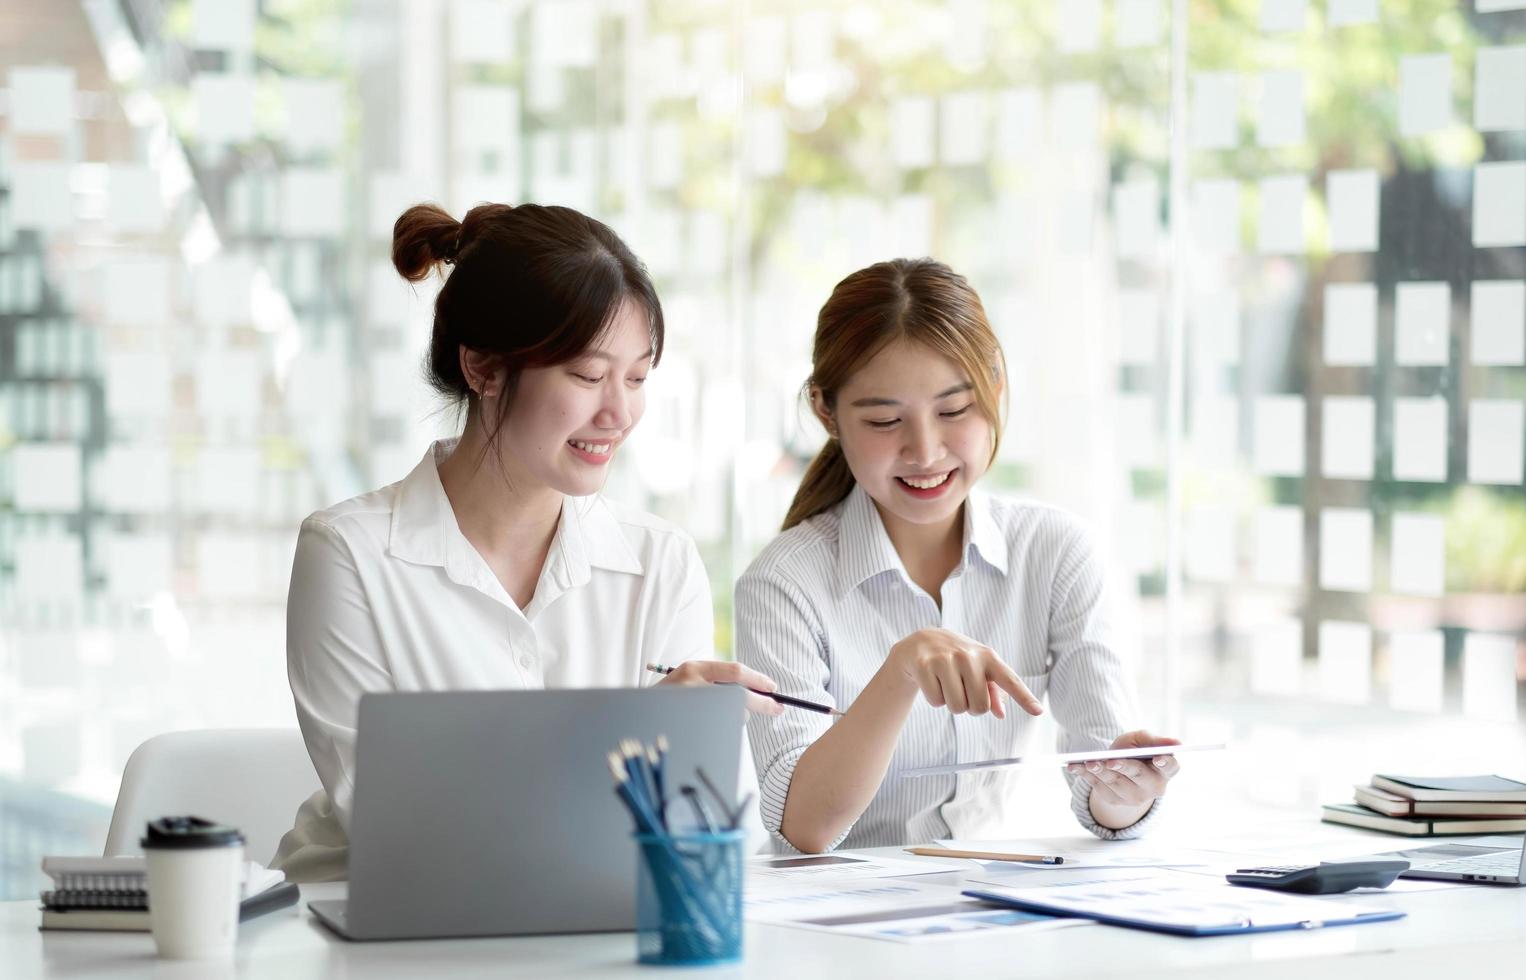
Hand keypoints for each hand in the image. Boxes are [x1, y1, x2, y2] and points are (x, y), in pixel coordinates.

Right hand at [656, 659, 785, 715]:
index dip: (757, 679)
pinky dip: (724, 728)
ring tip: (718, 718)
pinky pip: (721, 728)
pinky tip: (710, 726)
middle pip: (739, 695)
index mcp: (694, 668)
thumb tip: (753, 694)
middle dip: (761, 703)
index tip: (773, 687)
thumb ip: (714, 683)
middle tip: (777, 708)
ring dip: (736, 718)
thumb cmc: (668, 700)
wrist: (636, 717)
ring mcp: (690, 705)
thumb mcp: (688, 682)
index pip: (734, 671)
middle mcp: (692, 684)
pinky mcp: (690, 725)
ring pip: (731, 715)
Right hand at [888, 628, 1043, 718]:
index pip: (1010, 680)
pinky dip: (934, 699)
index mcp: (988, 656)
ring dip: (951, 704)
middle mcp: (968, 655)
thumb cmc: (957, 660)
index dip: (1024, 697)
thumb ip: (993, 691)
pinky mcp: (924, 665)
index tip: (1039, 711)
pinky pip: (936, 702)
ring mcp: (945, 659)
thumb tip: (1001, 714)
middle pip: (979, 707)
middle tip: (962, 690)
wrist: (921, 642)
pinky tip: (932, 681)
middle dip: (970, 707)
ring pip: (957, 707)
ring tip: (947, 684)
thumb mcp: (978, 669)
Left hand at [1067, 730, 1180, 810]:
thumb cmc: (1136, 750)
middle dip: (1123, 767)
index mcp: (1165, 770)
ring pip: (1115, 781)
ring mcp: (1134, 797)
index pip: (1170, 767)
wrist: (1118, 765)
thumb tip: (1177, 742)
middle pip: (1138, 775)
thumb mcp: (1143, 740)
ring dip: (1100, 771)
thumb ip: (1155, 741)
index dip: (1165, 763)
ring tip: (1088, 762)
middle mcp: (1153, 787)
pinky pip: (1098, 786)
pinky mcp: (1114, 800)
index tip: (1159, 757)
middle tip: (1111, 761)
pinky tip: (1074, 766)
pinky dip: (1085, 774)